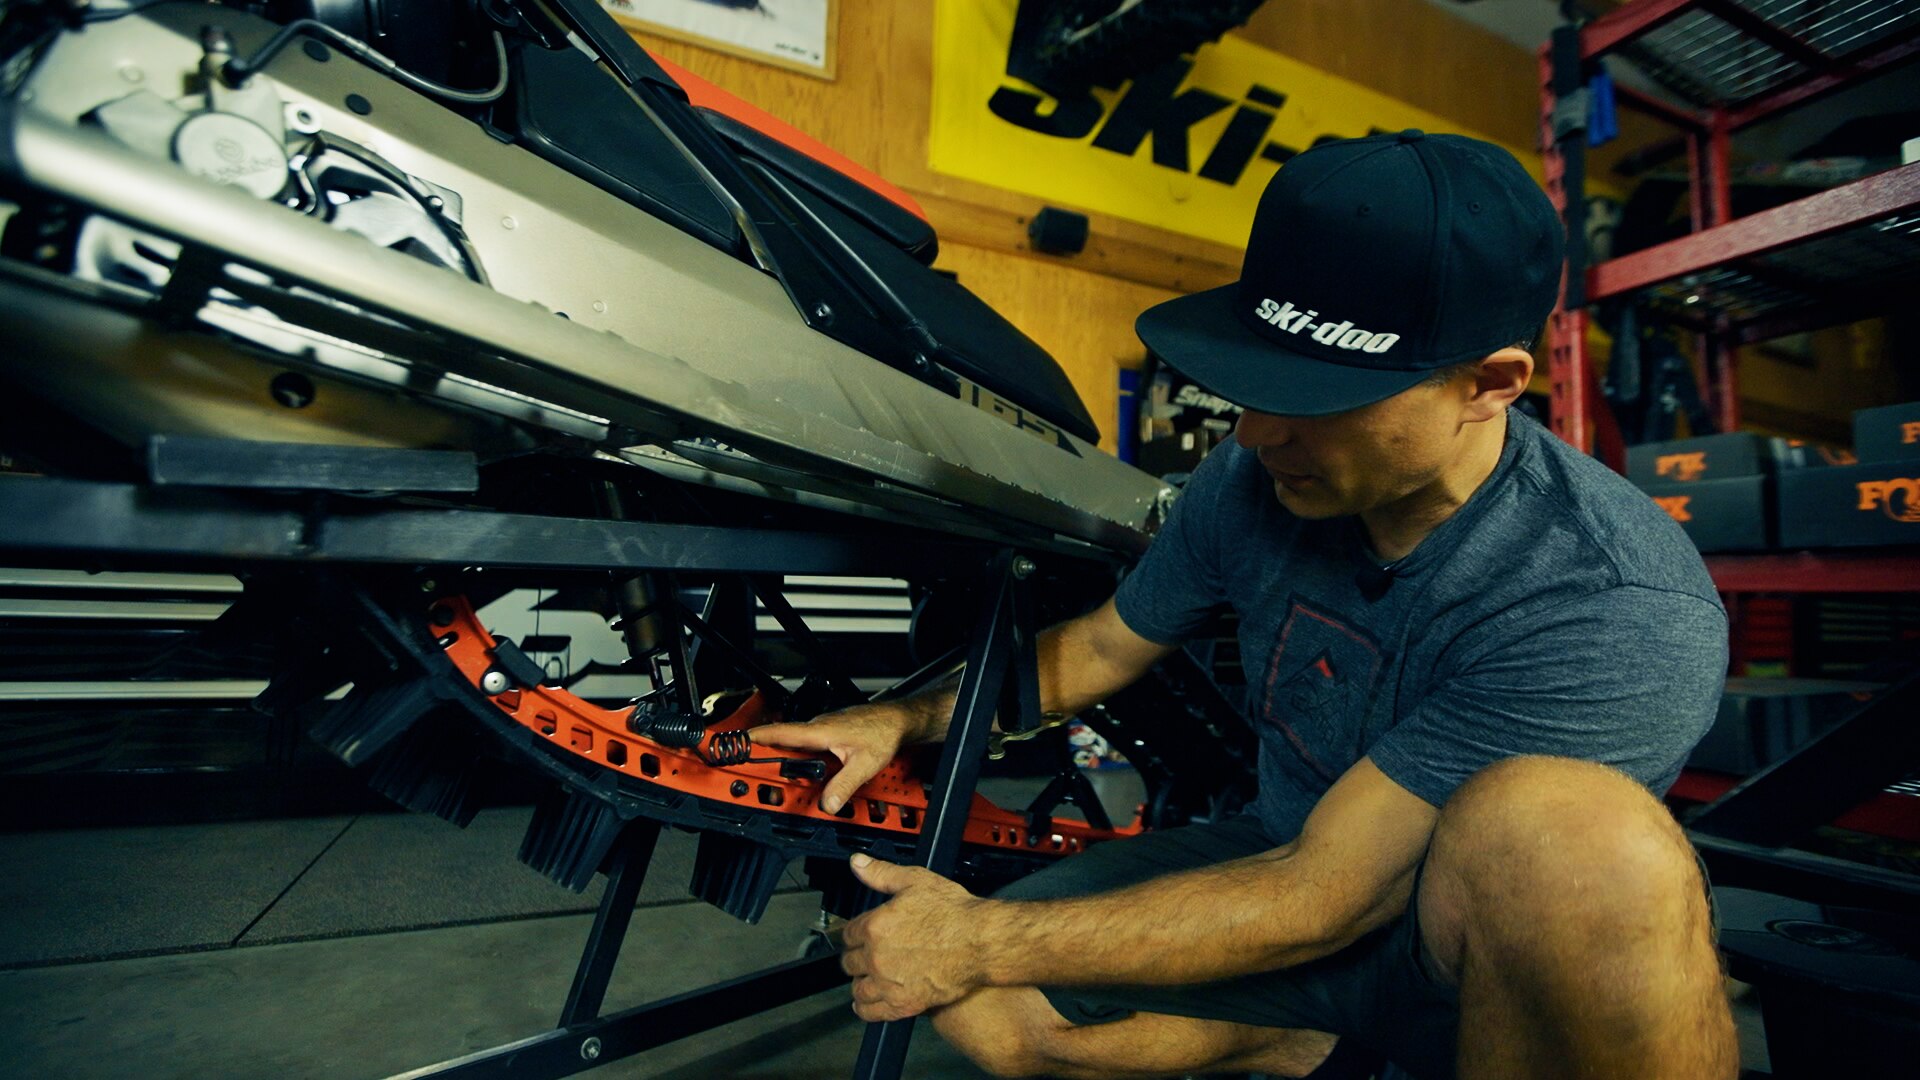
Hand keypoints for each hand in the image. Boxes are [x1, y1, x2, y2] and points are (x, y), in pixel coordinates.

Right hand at [752, 703, 918, 813]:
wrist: (898, 720)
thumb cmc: (883, 732)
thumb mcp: (864, 763)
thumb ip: (843, 785)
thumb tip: (827, 803)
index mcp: (819, 731)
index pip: (779, 733)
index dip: (755, 740)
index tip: (737, 746)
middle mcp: (817, 728)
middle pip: (782, 743)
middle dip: (765, 758)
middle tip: (751, 773)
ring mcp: (822, 731)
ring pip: (795, 746)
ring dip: (783, 760)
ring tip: (774, 779)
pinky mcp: (829, 735)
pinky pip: (807, 747)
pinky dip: (799, 759)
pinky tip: (804, 772)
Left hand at [840, 854, 986, 1020]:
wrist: (980, 941)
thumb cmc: (955, 913)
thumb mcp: (916, 881)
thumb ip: (881, 873)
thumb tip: (858, 863)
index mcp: (875, 927)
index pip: (848, 934)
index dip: (856, 933)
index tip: (861, 935)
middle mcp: (877, 957)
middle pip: (849, 962)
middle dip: (857, 956)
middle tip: (866, 955)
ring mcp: (889, 983)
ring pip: (858, 988)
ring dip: (861, 982)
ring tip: (868, 978)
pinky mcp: (903, 1004)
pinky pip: (872, 1012)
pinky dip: (866, 1008)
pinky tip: (867, 1003)